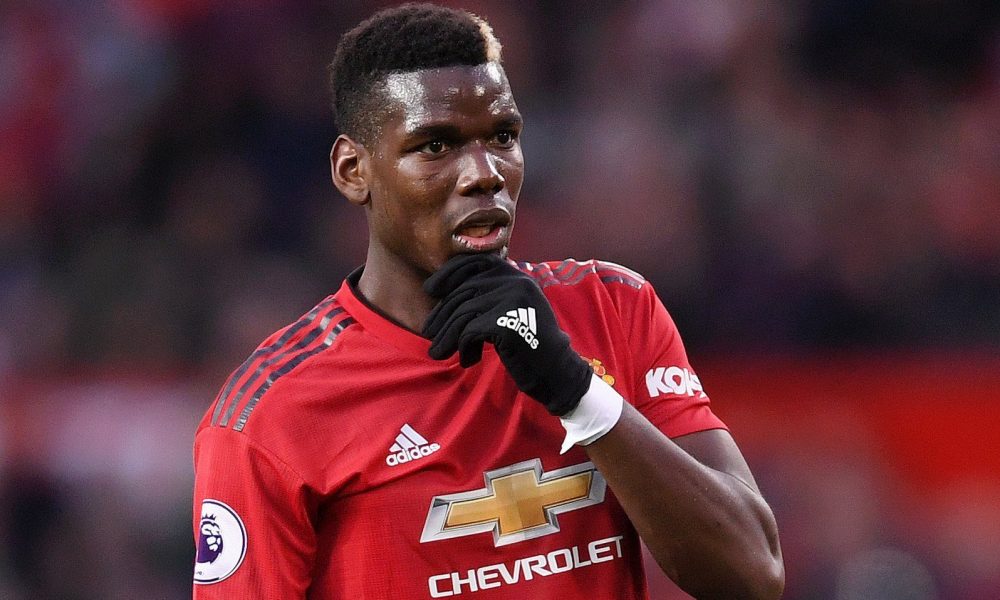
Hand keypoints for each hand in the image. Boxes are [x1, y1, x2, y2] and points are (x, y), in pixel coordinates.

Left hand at [422, 254, 592, 415]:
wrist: (556, 371)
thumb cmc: (528, 343)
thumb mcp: (510, 309)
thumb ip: (487, 294)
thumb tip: (441, 293)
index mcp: (515, 274)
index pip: (474, 262)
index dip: (448, 273)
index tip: (430, 290)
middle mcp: (515, 280)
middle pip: (463, 292)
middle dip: (442, 314)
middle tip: (430, 334)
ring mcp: (513, 299)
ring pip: (463, 313)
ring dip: (447, 335)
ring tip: (438, 352)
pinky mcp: (507, 321)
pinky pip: (470, 331)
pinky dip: (464, 347)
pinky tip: (468, 360)